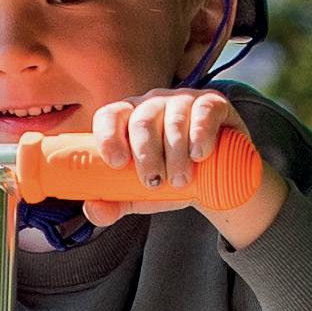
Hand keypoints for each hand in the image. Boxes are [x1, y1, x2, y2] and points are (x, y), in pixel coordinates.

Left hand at [84, 88, 287, 247]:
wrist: (218, 182)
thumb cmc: (169, 181)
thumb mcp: (140, 195)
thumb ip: (114, 203)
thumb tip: (93, 210)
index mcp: (128, 120)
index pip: (109, 116)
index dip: (108, 136)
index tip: (116, 164)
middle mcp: (153, 104)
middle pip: (142, 120)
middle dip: (146, 155)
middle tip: (154, 182)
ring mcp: (183, 100)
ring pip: (173, 120)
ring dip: (175, 154)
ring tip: (180, 180)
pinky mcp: (213, 103)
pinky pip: (203, 112)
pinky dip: (200, 135)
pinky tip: (200, 155)